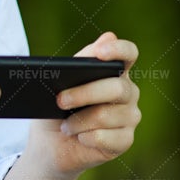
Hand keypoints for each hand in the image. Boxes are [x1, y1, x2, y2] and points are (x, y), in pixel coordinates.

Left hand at [26, 31, 141, 177]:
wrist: (49, 143)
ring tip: (65, 125)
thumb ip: (82, 61)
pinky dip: (86, 137)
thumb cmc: (56, 109)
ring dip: (79, 121)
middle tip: (60, 101)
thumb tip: (110, 36)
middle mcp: (128, 93)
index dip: (119, 50)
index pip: (128, 54)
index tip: (100, 53)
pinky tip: (79, 137)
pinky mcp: (125, 140)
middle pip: (116, 87)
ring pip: (107, 115)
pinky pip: (107, 138)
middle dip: (84, 94)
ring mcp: (130, 117)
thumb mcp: (60, 82)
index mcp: (114, 72)